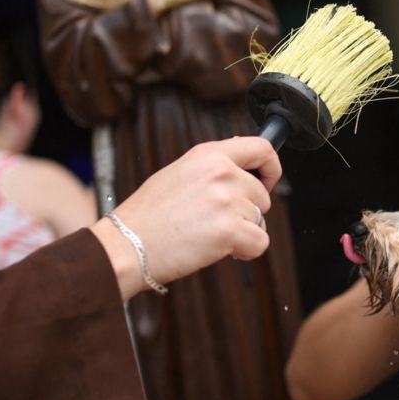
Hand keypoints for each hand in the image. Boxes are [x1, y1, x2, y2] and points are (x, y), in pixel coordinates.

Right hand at [91, 136, 279, 299]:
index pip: (262, 148)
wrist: (127, 246)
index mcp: (209, 155)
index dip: (271, 168)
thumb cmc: (149, 217)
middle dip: (248, 212)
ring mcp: (226, 201)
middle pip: (263, 194)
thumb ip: (213, 168)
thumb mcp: (180, 174)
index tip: (267, 181)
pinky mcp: (229, 229)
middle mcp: (221, 173)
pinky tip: (220, 249)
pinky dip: (247, 251)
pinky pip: (260, 242)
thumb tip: (244, 168)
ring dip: (243, 232)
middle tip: (217, 221)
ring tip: (209, 234)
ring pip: (260, 220)